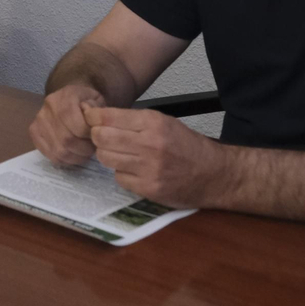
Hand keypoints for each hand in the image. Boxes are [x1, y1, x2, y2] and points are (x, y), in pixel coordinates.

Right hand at [30, 84, 103, 166]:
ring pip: (59, 151)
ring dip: (75, 157)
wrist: (67, 96)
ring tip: (83, 152)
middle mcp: (49, 107)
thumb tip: (92, 125)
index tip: (97, 138)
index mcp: (66, 96)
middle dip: (84, 149)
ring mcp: (39, 120)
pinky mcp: (34, 132)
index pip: (78, 126)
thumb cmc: (86, 99)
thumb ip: (97, 112)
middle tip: (92, 148)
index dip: (90, 137)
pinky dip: (65, 160)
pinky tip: (73, 154)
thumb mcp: (97, 99)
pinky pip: (50, 155)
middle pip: (67, 140)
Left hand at [83, 105, 223, 208]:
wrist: (214, 174)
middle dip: (97, 137)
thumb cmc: (187, 145)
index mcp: (153, 122)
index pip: (108, 117)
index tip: (90, 119)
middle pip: (102, 138)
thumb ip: (134, 120)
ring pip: (106, 158)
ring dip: (108, 156)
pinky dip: (121, 174)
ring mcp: (149, 168)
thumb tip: (99, 118)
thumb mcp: (164, 122)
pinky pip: (119, 178)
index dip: (93, 118)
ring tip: (119, 154)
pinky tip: (133, 170)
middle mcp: (149, 144)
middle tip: (102, 138)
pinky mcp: (149, 188)